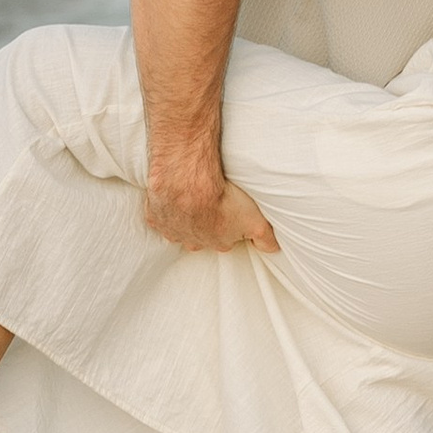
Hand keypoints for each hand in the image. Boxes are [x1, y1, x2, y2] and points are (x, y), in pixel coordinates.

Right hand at [142, 161, 276, 253]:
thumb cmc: (222, 199)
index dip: (230, 225)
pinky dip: (165, 206)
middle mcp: (192, 242)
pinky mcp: (155, 216)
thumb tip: (276, 250)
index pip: (225, 239)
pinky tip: (173, 194)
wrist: (189, 181)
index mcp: (216, 243)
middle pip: (201, 235)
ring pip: (180, 227)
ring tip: (192, 197)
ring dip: (185, 215)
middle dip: (206, 222)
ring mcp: (172, 230)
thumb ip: (267, 239)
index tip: (231, 211)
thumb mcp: (256, 222)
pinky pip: (159, 214)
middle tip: (212, 202)